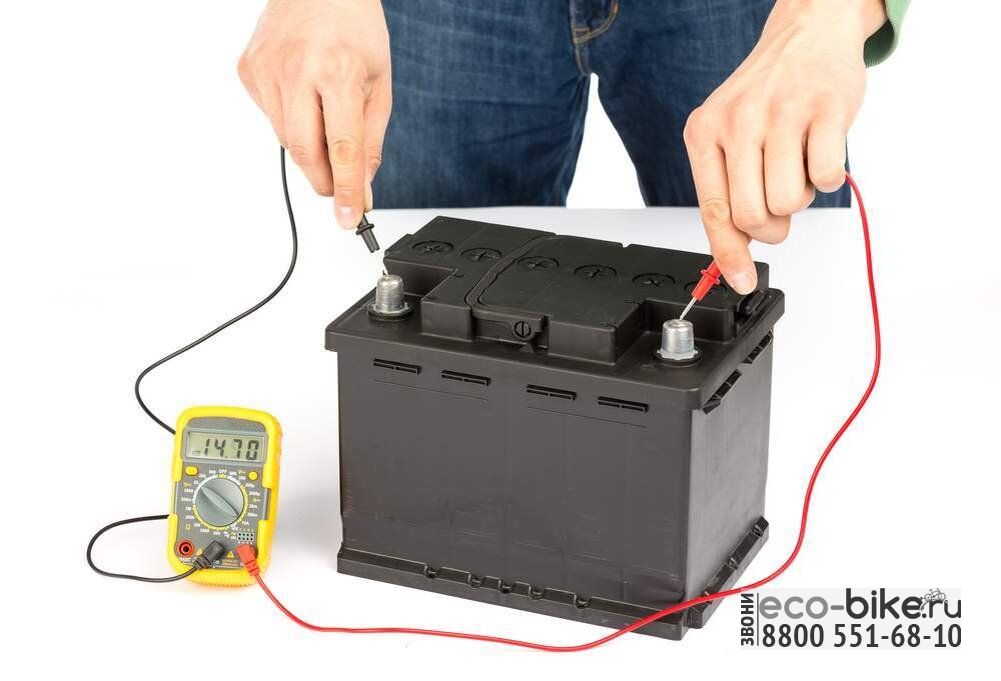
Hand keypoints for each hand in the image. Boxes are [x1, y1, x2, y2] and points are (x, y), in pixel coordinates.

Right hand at [238, 0, 391, 228]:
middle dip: (325, 180)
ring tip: (325, 117)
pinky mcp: (249, 70)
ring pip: (287, 139)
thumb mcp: (378, 84)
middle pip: (306, 152)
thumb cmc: (355, 30)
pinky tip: (303, 95)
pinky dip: (291, 120)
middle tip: (339, 187)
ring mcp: (267, 69)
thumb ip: (370, 140)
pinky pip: (271, 117)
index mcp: (339, 71)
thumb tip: (360, 187)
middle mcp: (298, 70)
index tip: (349, 218)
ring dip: (310, 147)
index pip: (342, 148)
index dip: (346, 189)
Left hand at [683, 0, 885, 292]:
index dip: (728, 254)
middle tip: (779, 203)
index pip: (713, 211)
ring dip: (800, 198)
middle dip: (772, 225)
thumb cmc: (768, 93)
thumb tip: (734, 255)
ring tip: (797, 164)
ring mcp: (781, 114)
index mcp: (704, 132)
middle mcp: (737, 121)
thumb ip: (727, 189)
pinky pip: (826, 177)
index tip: (739, 281)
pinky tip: (819, 149)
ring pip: (788, 202)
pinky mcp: (826, 109)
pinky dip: (828, 177)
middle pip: (753, 216)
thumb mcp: (728, 135)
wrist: (807, 33)